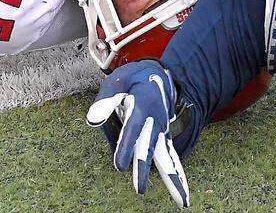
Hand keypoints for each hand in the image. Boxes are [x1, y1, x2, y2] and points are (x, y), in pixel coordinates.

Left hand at [86, 60, 189, 207]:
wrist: (160, 76)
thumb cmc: (134, 80)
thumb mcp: (117, 80)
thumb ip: (105, 100)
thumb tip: (92, 119)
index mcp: (143, 106)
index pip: (132, 130)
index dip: (125, 147)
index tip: (119, 165)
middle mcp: (155, 123)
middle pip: (149, 148)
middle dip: (144, 169)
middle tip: (139, 189)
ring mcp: (161, 132)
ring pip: (166, 158)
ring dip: (174, 179)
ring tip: (182, 201)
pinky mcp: (163, 139)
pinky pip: (170, 159)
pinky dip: (177, 176)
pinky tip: (182, 196)